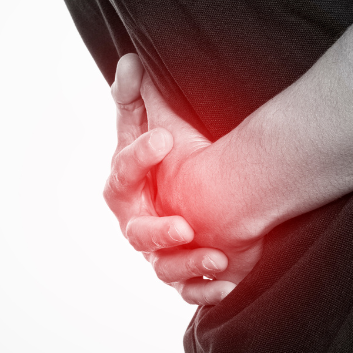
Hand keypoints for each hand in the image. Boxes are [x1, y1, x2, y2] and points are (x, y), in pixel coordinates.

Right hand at [141, 74, 264, 285]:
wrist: (199, 191)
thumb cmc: (169, 156)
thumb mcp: (157, 122)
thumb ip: (139, 95)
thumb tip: (131, 61)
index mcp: (124, 185)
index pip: (124, 171)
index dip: (141, 157)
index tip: (166, 141)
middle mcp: (136, 224)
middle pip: (138, 234)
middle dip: (160, 231)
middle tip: (185, 225)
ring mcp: (158, 253)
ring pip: (164, 269)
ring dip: (189, 265)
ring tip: (218, 257)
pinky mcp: (185, 272)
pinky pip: (190, 291)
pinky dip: (207, 291)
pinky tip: (228, 285)